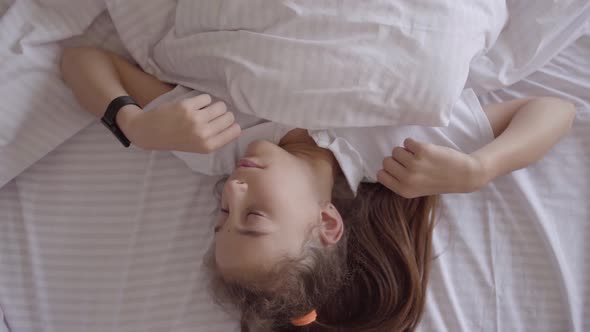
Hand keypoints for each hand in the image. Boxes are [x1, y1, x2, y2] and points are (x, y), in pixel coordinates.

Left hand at [119, 94, 240, 152]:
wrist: (149, 132)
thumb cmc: (176, 139)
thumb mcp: (198, 147)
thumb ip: (215, 138)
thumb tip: (235, 126)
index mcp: (208, 146)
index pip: (235, 131)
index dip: (232, 125)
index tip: (225, 123)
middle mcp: (203, 134)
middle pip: (229, 117)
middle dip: (223, 114)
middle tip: (211, 116)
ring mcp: (195, 119)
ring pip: (220, 106)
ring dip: (214, 106)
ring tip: (204, 109)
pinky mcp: (187, 106)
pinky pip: (206, 98)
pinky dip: (202, 100)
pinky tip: (194, 105)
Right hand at [377, 138, 485, 197]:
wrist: (464, 175)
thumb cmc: (439, 181)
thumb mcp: (416, 190)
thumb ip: (400, 181)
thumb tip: (384, 166)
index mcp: (404, 190)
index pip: (380, 175)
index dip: (389, 170)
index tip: (399, 169)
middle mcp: (407, 179)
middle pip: (386, 161)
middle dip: (397, 159)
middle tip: (411, 162)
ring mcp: (414, 164)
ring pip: (396, 150)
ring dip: (406, 151)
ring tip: (420, 157)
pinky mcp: (422, 150)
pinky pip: (407, 141)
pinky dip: (414, 143)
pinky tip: (425, 151)